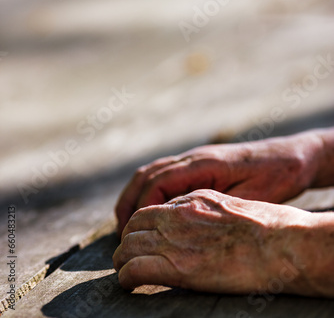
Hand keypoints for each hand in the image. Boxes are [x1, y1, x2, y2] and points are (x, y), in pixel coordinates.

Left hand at [113, 189, 317, 293]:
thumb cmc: (267, 227)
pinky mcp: (178, 266)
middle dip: (128, 239)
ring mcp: (176, 238)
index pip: (154, 208)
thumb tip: (202, 227)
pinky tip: (128, 285)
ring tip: (124, 271)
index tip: (143, 238)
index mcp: (193, 199)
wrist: (280, 242)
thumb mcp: (232, 205)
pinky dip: (126, 277)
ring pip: (129, 244)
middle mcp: (179, 214)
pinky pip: (136, 269)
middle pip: (135, 223)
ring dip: (123, 259)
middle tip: (128, 255)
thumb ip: (209, 212)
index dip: (143, 225)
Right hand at [115, 131, 320, 234]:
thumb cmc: (275, 177)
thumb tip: (178, 218)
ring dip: (134, 195)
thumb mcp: (249, 196)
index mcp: (204, 163)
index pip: (159, 182)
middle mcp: (194, 157)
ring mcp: (194, 157)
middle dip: (129, 202)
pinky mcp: (198, 163)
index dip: (142, 207)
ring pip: (151, 171)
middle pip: (147, 174)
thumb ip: (214, 204)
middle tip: (121, 232)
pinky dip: (148, 189)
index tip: (134, 232)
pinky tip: (148, 208)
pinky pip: (163, 172)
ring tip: (126, 222)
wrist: (291, 157)